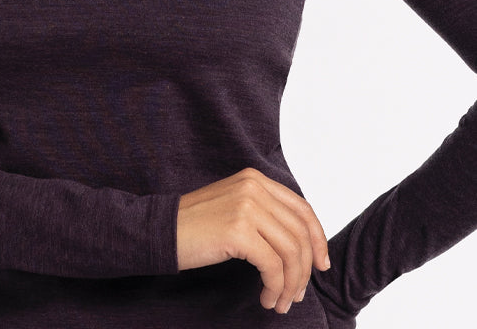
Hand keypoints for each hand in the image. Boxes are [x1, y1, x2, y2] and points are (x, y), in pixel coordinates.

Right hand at [176, 167, 329, 314]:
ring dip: (291, 284)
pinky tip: (266, 298)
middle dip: (305, 269)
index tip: (321, 265)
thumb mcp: (234, 207)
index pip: (302, 208)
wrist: (161, 230)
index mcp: (255, 179)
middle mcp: (254, 187)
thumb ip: (264, 213)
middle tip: (297, 294)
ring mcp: (246, 206)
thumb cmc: (195, 225)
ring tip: (280, 302)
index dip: (318, 239)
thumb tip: (300, 245)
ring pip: (291, 251)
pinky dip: (275, 287)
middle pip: (300, 233)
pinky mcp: (238, 230)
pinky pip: (272, 266)